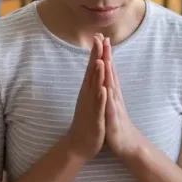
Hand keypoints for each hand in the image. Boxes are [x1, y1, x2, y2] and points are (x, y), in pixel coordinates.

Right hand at [65, 35, 107, 161]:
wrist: (78, 145)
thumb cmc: (86, 121)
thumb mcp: (90, 99)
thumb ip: (92, 85)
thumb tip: (94, 70)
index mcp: (88, 90)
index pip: (93, 67)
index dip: (96, 52)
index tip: (99, 36)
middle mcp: (88, 95)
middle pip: (92, 72)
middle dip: (96, 56)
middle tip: (98, 39)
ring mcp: (91, 106)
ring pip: (95, 87)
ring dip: (97, 74)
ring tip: (100, 60)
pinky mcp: (95, 118)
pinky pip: (98, 107)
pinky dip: (100, 98)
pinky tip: (103, 89)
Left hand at [101, 35, 143, 159]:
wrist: (128, 145)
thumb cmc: (118, 125)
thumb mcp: (112, 105)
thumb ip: (112, 90)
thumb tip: (109, 77)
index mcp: (112, 93)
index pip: (108, 70)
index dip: (105, 54)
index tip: (101, 38)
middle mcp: (114, 96)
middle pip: (110, 73)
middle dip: (107, 56)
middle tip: (104, 38)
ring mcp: (115, 107)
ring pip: (111, 87)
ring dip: (108, 72)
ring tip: (105, 57)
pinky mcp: (113, 119)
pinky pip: (110, 107)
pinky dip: (107, 97)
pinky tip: (105, 87)